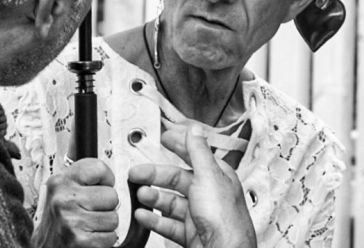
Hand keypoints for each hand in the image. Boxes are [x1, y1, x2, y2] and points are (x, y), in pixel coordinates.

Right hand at [33, 158, 119, 247]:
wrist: (46, 246)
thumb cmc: (60, 218)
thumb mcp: (64, 191)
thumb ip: (84, 180)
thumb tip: (112, 178)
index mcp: (60, 182)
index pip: (99, 168)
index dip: (106, 179)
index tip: (101, 186)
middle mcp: (63, 199)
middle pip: (112, 195)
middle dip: (107, 206)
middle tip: (92, 211)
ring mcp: (71, 220)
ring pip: (113, 218)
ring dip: (106, 225)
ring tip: (90, 225)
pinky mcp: (80, 240)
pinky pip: (111, 237)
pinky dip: (105, 240)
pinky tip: (90, 237)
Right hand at [128, 125, 254, 247]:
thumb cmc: (225, 220)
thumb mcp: (209, 176)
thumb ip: (199, 151)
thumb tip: (194, 129)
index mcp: (217, 177)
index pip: (195, 155)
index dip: (179, 144)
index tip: (165, 138)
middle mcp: (209, 195)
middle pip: (177, 179)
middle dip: (156, 175)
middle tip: (137, 173)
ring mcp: (199, 215)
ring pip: (171, 202)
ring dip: (153, 197)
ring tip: (140, 195)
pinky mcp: (191, 234)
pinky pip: (168, 223)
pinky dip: (154, 219)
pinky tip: (144, 215)